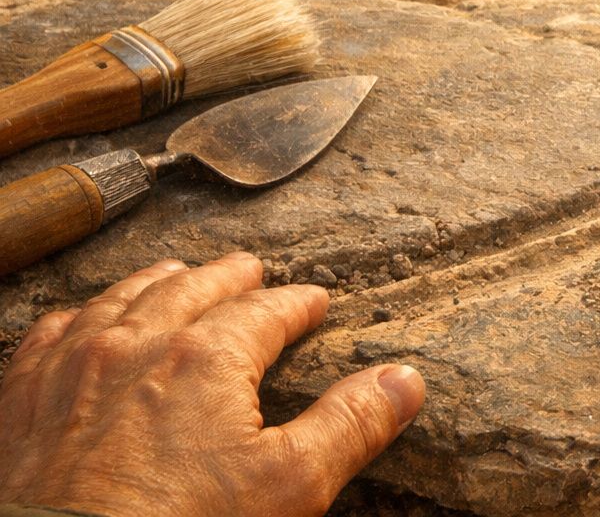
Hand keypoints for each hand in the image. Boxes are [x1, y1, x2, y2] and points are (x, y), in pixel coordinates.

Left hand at [0, 252, 424, 515]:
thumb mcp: (289, 486)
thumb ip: (349, 426)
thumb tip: (404, 380)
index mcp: (209, 355)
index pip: (268, 311)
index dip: (298, 305)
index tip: (315, 303)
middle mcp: (139, 343)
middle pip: (192, 288)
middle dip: (229, 277)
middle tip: (251, 270)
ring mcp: (74, 367)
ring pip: (121, 298)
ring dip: (156, 283)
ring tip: (176, 274)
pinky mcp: (23, 400)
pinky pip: (52, 333)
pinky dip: (80, 316)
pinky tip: (86, 320)